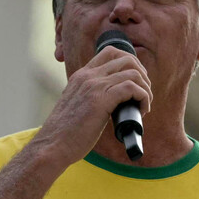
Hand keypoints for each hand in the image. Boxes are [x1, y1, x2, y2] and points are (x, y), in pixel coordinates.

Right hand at [32, 47, 152, 167]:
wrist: (52, 146)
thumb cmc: (66, 134)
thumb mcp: (78, 106)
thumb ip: (91, 97)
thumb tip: (114, 101)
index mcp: (81, 76)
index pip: (111, 52)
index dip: (131, 64)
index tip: (136, 83)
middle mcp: (88, 76)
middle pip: (127, 59)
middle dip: (143, 76)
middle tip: (144, 95)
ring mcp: (93, 86)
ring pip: (133, 73)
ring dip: (146, 89)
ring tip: (144, 105)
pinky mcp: (100, 100)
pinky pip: (132, 88)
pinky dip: (143, 98)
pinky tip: (141, 111)